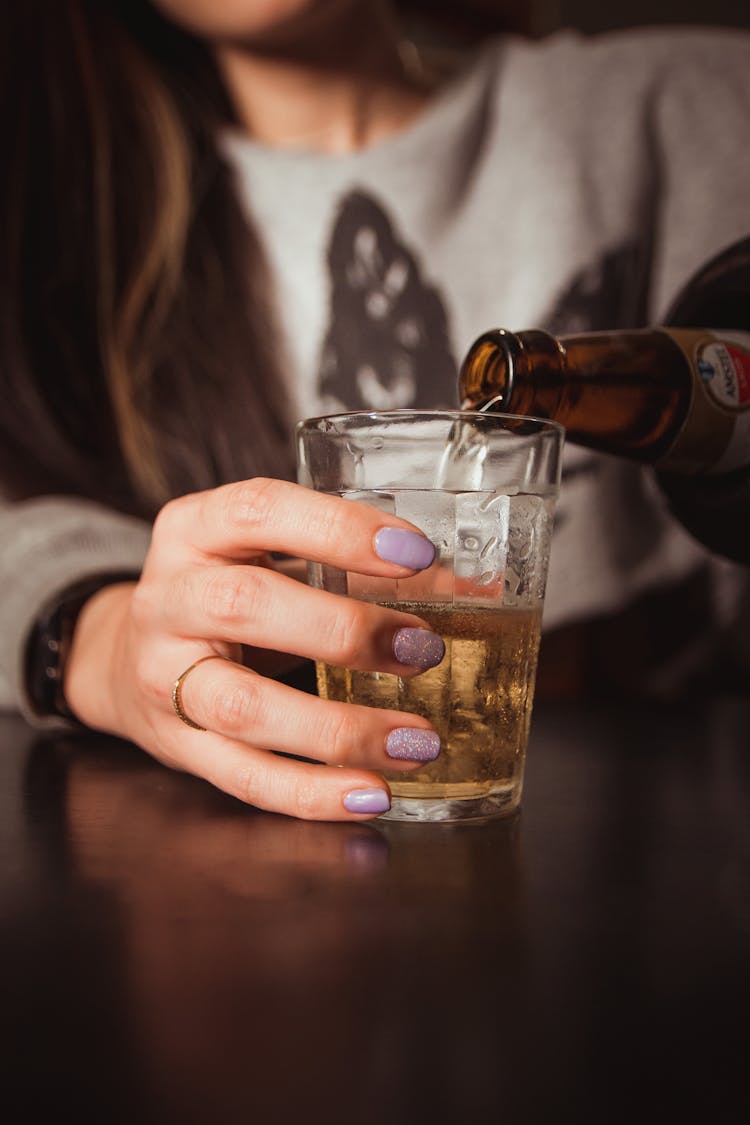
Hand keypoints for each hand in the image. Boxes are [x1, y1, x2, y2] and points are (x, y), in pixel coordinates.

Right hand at [64, 478, 443, 820]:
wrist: (126, 657)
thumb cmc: (229, 595)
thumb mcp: (275, 561)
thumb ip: (362, 570)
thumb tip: (479, 589)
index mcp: (195, 529)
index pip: (259, 510)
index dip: (338, 529)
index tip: (417, 552)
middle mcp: (170, 596)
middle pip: (245, 604)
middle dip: (344, 631)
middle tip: (423, 650)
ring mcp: (163, 675)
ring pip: (242, 706)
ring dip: (338, 730)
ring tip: (416, 741)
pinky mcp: (177, 743)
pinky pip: (242, 775)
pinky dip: (311, 793)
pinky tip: (371, 795)